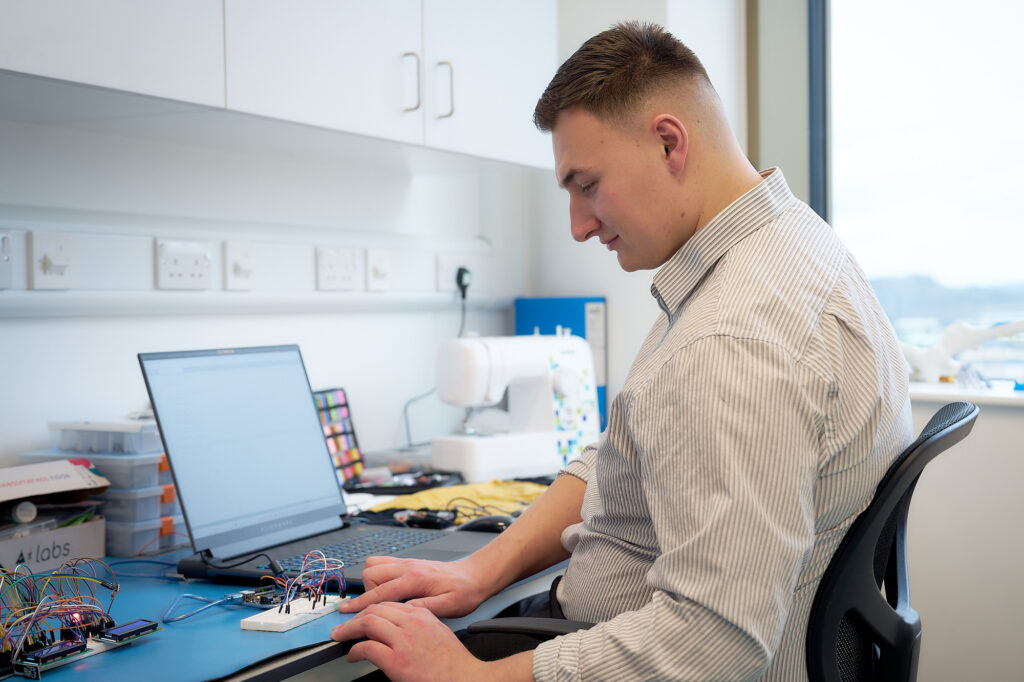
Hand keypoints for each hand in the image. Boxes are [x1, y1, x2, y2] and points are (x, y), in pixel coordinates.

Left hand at [331, 601, 487, 681]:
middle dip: (356, 616)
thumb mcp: (438, 632)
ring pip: (368, 622)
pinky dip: (354, 650)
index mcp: (422, 614)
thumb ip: (420, 624)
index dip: (370, 608)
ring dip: (350, 629)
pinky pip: (366, 648)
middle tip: (345, 626)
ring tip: (342, 636)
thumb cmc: (453, 662)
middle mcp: (412, 622)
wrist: (465, 678)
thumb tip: (399, 627)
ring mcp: (403, 640)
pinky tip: (352, 655)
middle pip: (375, 608)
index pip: (388, 602)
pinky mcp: (396, 660)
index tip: (361, 615)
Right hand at [340, 555, 490, 617]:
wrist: (474, 576)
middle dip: (367, 592)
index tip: (346, 612)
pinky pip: (383, 562)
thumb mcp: (449, 607)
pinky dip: (378, 574)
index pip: (380, 592)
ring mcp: (407, 562)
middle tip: (374, 608)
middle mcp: (408, 566)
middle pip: (371, 573)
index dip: (361, 604)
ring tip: (382, 598)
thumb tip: (403, 611)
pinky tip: (387, 588)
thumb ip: (424, 609)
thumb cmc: (464, 592)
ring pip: (374, 564)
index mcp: (416, 578)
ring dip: (371, 581)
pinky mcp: (408, 562)